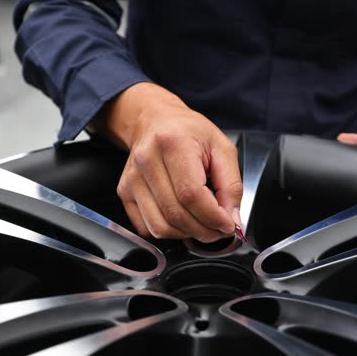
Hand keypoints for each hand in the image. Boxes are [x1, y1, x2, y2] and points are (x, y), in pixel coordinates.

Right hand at [99, 82, 241, 241]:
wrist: (156, 121)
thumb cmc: (189, 132)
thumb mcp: (222, 149)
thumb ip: (231, 185)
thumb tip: (231, 219)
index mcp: (173, 142)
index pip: (191, 194)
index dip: (212, 217)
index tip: (227, 225)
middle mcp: (147, 160)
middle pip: (175, 214)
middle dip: (203, 230)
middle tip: (219, 229)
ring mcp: (132, 178)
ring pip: (160, 226)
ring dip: (186, 234)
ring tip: (201, 224)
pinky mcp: (125, 192)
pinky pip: (146, 227)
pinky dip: (168, 232)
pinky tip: (181, 220)